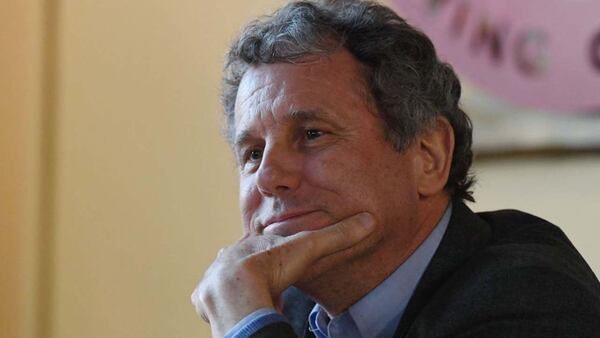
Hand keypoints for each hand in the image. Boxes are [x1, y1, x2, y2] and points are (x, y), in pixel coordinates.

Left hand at [190, 212, 375, 336]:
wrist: (239, 290)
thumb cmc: (273, 267)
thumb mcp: (308, 249)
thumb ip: (336, 236)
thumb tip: (370, 220)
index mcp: (248, 246)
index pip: (258, 248)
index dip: (269, 256)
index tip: (276, 265)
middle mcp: (226, 259)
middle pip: (239, 263)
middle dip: (250, 273)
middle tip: (264, 284)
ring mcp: (212, 279)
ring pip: (223, 282)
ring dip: (237, 290)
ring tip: (252, 300)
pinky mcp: (203, 299)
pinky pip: (209, 302)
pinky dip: (219, 307)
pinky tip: (234, 311)